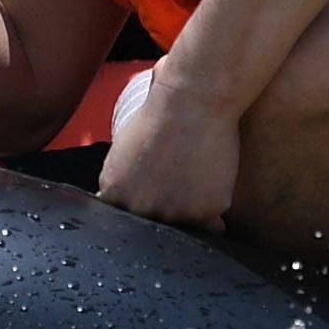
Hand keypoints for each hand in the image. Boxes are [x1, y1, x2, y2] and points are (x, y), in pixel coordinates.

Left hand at [95, 58, 243, 231]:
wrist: (193, 99)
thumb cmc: (161, 114)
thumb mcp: (124, 150)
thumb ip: (122, 182)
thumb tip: (118, 203)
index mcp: (114, 193)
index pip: (126, 221)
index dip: (143, 208)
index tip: (155, 193)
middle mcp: (138, 208)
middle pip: (155, 227)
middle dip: (166, 212)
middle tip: (179, 183)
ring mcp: (171, 214)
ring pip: (184, 230)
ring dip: (191, 213)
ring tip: (196, 180)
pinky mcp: (203, 213)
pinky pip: (212, 226)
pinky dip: (214, 212)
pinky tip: (212, 185)